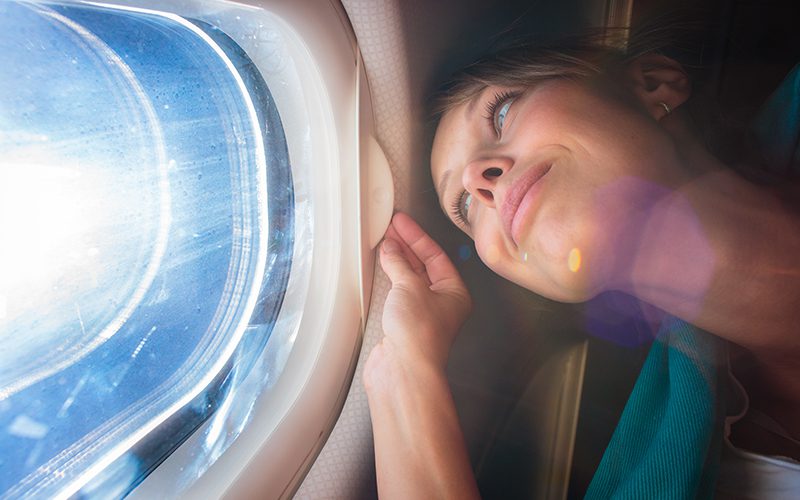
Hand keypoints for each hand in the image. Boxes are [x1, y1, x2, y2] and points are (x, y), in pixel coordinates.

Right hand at [364, 212, 471, 388]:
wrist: (403, 369)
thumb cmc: (419, 334)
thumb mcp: (410, 286)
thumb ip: (399, 263)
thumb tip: (392, 247)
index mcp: (455, 293)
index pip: (436, 256)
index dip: (417, 236)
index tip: (402, 222)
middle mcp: (442, 304)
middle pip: (424, 267)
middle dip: (407, 246)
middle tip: (391, 227)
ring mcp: (422, 315)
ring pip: (410, 280)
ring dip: (397, 261)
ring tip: (385, 242)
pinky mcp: (404, 325)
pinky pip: (398, 294)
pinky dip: (390, 279)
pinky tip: (382, 268)